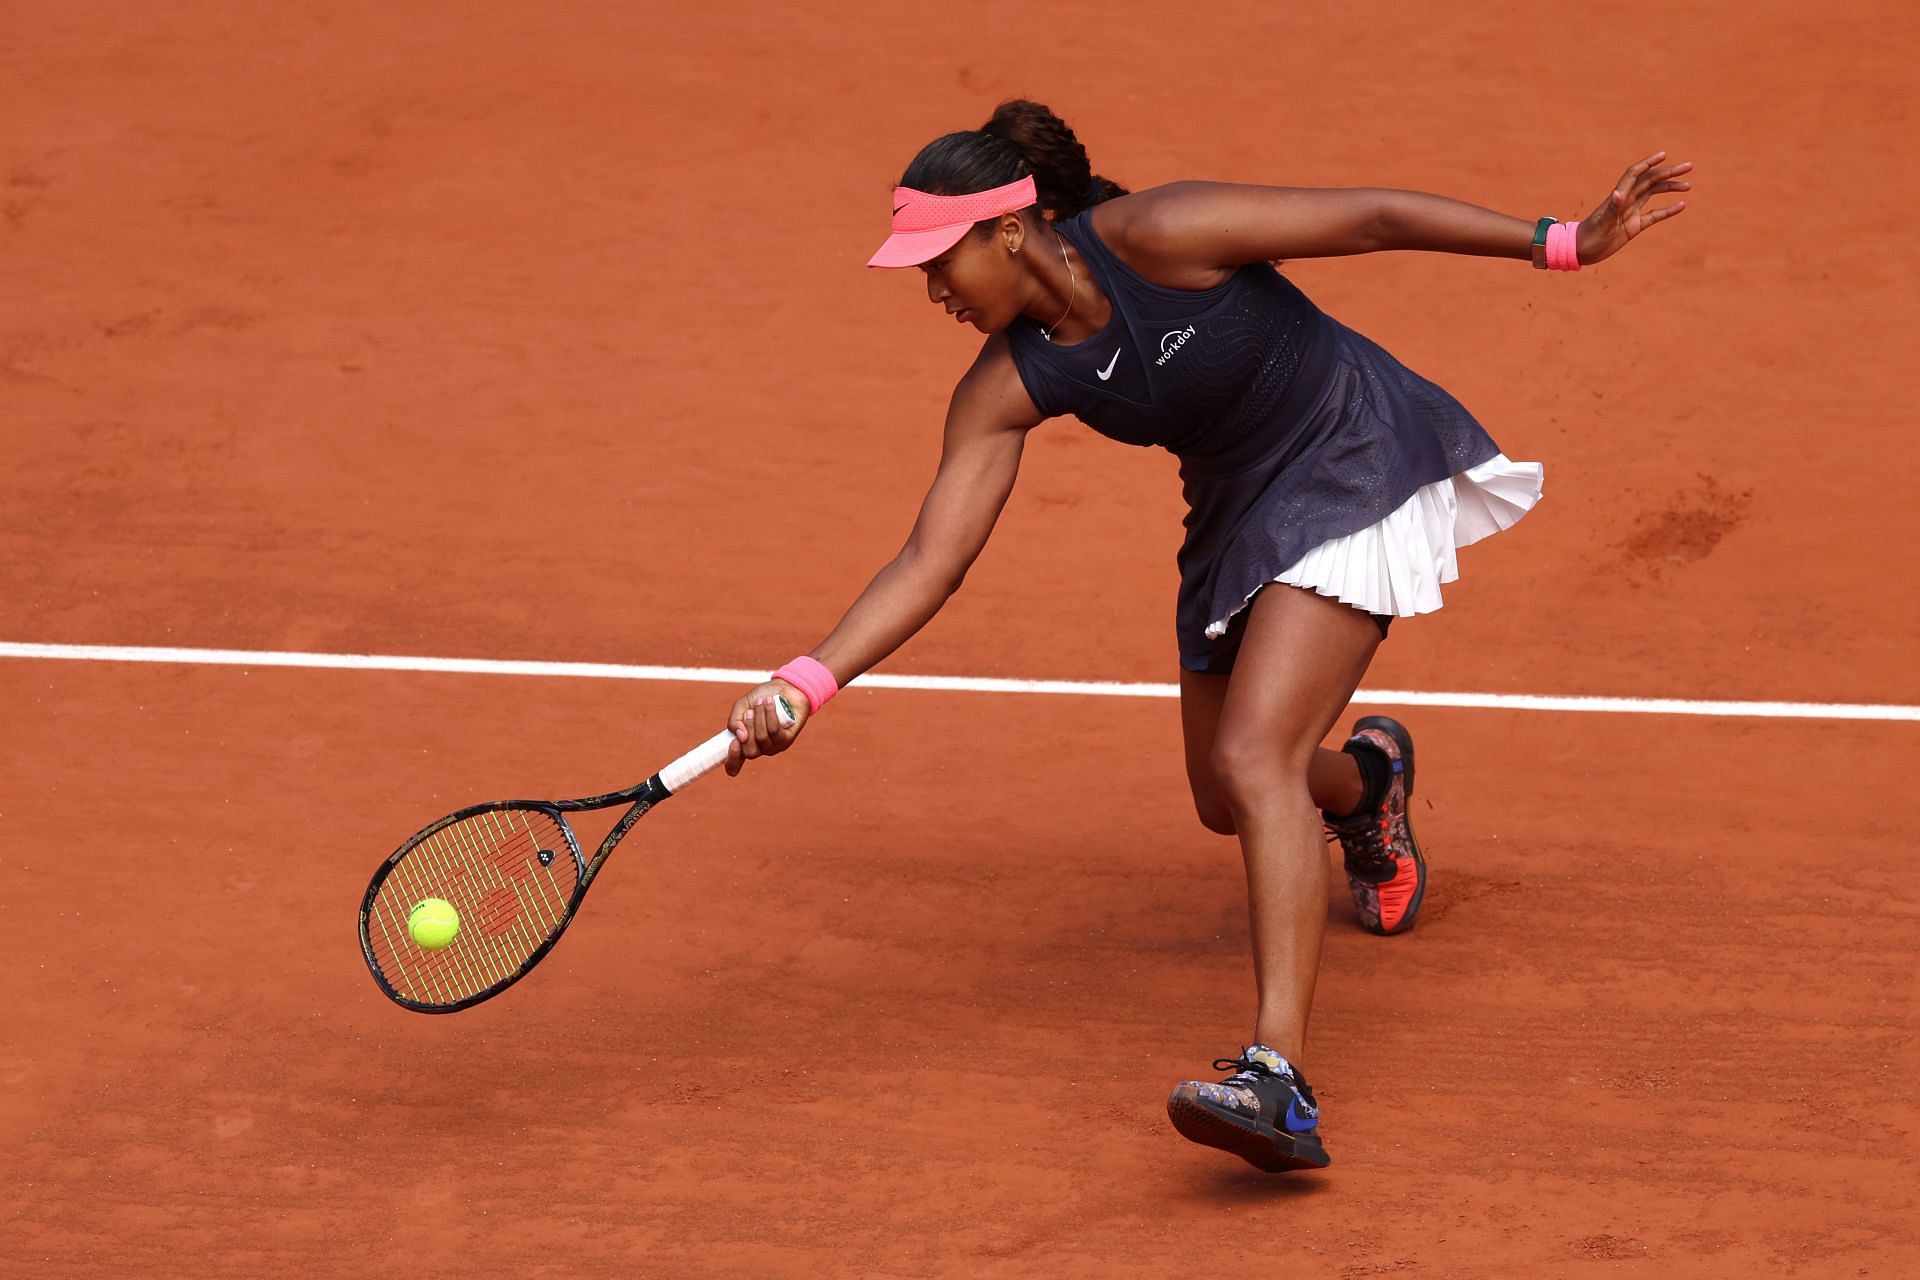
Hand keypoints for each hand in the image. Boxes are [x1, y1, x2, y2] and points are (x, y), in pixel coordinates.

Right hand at [723, 680, 808, 776]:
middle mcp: (759, 748)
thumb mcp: (742, 706)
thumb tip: (739, 736)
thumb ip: (734, 720)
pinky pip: (775, 731)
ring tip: (761, 702)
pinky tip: (770, 703)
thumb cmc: (762, 698)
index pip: (734, 764)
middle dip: (748, 727)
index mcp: (745, 743)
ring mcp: (774, 746)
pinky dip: (770, 714)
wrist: (785, 687)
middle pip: (749, 752)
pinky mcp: (787, 739)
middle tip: (750, 712)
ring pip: (761, 738)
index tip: (734, 743)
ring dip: (759, 717)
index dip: (732, 760)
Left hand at [1576, 152, 1691, 265]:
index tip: (1664, 155)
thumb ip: (1611, 209)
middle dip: (1669, 173)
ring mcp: (1631, 212)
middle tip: (1689, 167)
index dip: (1649, 163)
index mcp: (1618, 197)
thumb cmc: (1588, 237)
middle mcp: (1626, 201)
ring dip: (1671, 188)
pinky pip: (1654, 215)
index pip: (1635, 174)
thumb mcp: (1601, 224)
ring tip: (1688, 185)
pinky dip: (1668, 210)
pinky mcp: (1634, 226)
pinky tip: (1681, 205)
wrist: (1580, 251)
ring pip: (1654, 195)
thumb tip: (1619, 193)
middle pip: (1650, 181)